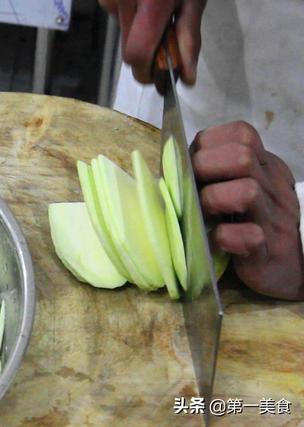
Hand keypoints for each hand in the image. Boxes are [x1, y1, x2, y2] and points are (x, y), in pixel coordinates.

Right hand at [98, 0, 206, 84]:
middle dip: (148, 51)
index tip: (160, 76)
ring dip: (141, 30)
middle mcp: (122, 2)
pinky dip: (134, 13)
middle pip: (128, 50)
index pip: (137, 56)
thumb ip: (189, 37)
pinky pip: (119, 15)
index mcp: (152, 4)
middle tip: (168, 37)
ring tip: (158, 6)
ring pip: (124, 32)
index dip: (147, 72)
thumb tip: (186, 76)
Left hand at [191, 121, 303, 299]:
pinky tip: (215, 241)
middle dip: (206, 167)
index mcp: (263, 167)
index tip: (192, 164)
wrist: (287, 267)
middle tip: (192, 188)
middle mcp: (273, 186)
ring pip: (247, 191)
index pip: (241, 134)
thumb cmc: (247, 225)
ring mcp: (273, 218)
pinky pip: (249, 236)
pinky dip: (225, 237)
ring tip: (203, 215)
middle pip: (242, 156)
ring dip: (214, 200)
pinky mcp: (268, 251)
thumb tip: (169, 166)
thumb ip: (212, 174)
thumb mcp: (236, 189)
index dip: (209, 144)